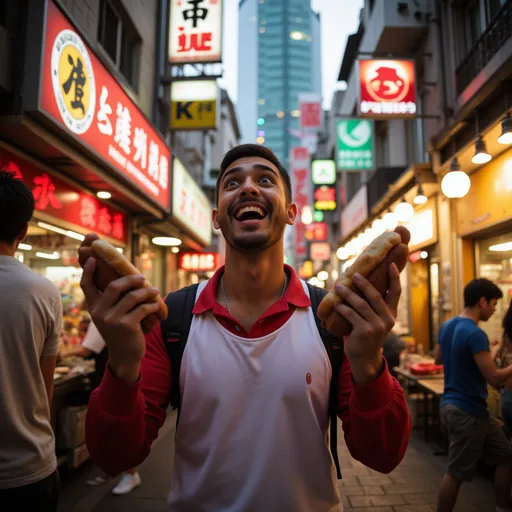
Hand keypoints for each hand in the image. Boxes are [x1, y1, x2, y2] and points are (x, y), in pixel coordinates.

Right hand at [80, 256, 160, 382]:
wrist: (125, 357)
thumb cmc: (120, 332)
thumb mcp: (111, 316)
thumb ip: (112, 301)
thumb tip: (125, 277)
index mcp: (94, 308)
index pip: (86, 285)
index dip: (88, 271)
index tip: (93, 258)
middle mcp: (99, 313)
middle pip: (114, 286)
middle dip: (130, 279)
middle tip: (142, 277)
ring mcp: (112, 320)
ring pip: (132, 297)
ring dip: (146, 292)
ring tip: (155, 292)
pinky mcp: (126, 326)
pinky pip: (142, 308)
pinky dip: (152, 305)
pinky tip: (156, 305)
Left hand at [332, 263, 400, 384]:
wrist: (365, 357)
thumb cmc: (367, 333)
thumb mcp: (374, 319)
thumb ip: (371, 305)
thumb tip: (358, 280)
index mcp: (391, 313)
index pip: (396, 292)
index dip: (394, 278)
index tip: (391, 264)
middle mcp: (387, 319)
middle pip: (376, 295)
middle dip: (364, 283)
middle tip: (354, 274)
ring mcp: (376, 326)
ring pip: (361, 304)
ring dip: (348, 294)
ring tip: (338, 286)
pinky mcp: (365, 332)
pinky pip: (351, 315)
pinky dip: (342, 308)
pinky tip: (336, 303)